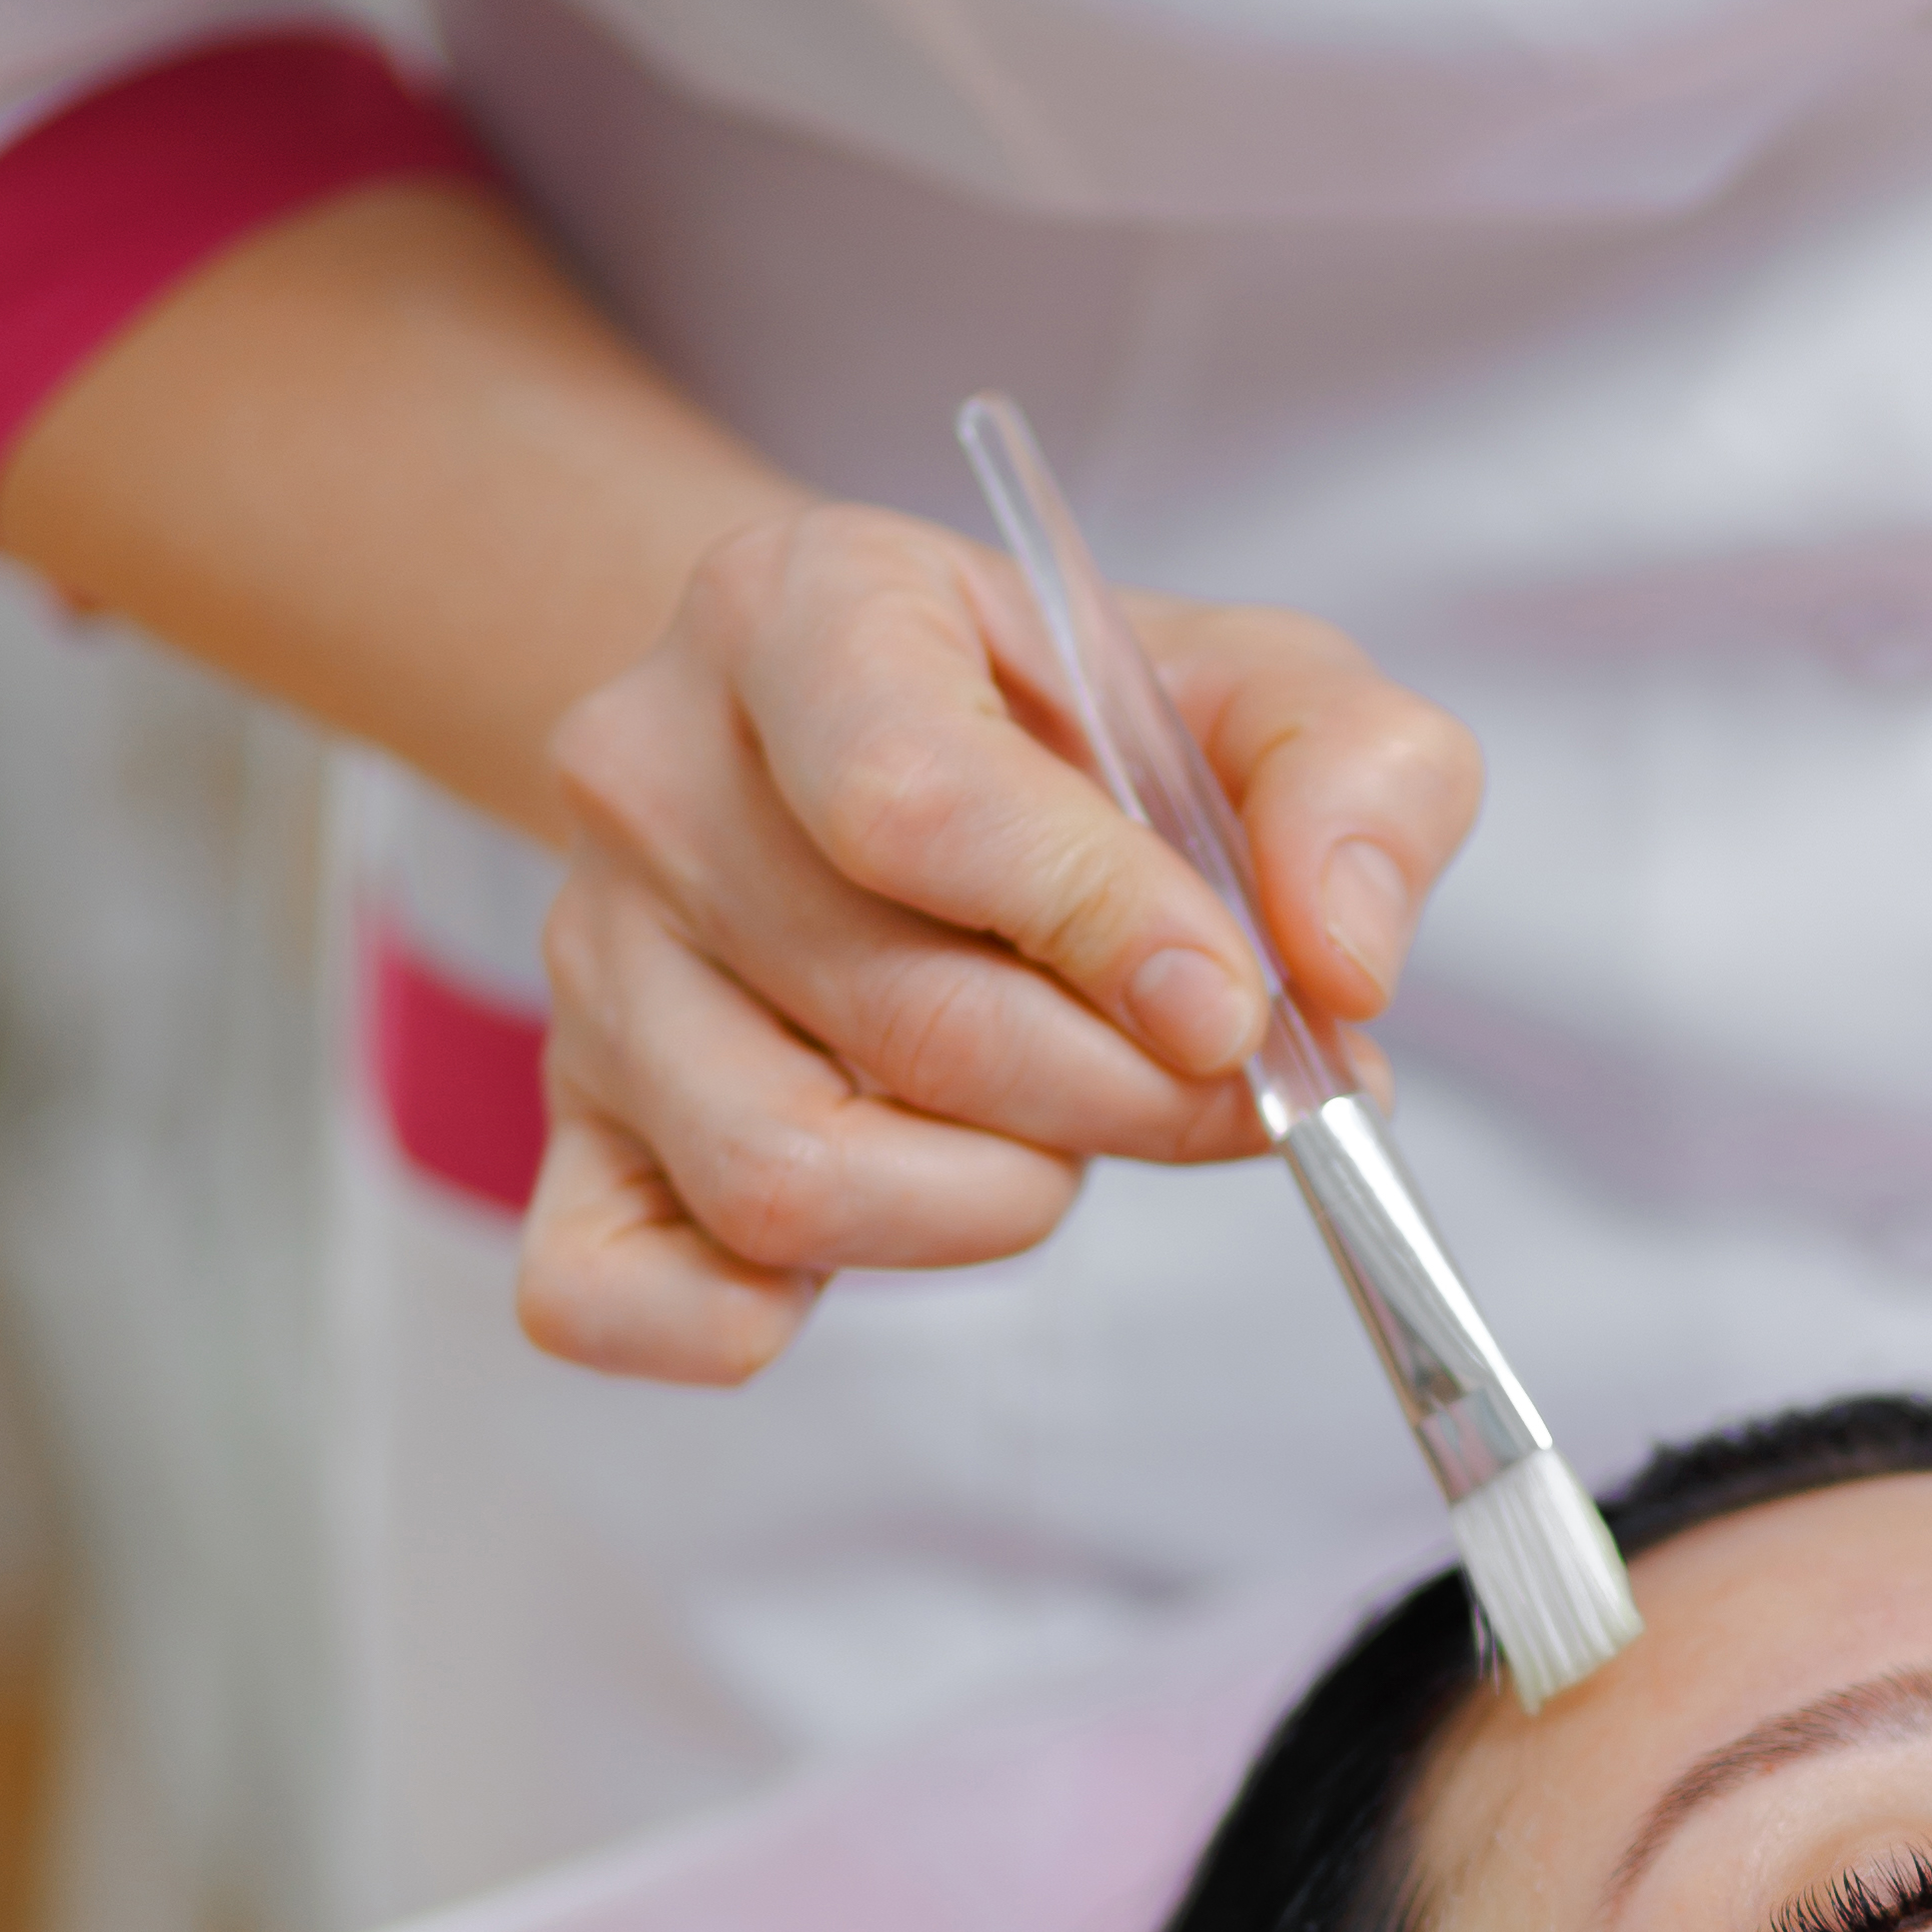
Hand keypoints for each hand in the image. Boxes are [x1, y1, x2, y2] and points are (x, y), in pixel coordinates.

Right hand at [520, 498, 1482, 1380]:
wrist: (876, 745)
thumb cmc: (1077, 726)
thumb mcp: (1262, 685)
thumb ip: (1358, 779)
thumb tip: (1340, 965)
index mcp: (801, 609)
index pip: (911, 802)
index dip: (1103, 931)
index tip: (1233, 1006)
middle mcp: (651, 777)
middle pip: (898, 1018)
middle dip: (1118, 1095)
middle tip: (1214, 1087)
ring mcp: (592, 963)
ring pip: (780, 1174)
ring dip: (987, 1203)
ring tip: (1056, 1129)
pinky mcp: (573, 1127)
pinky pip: (610, 1293)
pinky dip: (749, 1321)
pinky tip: (892, 1233)